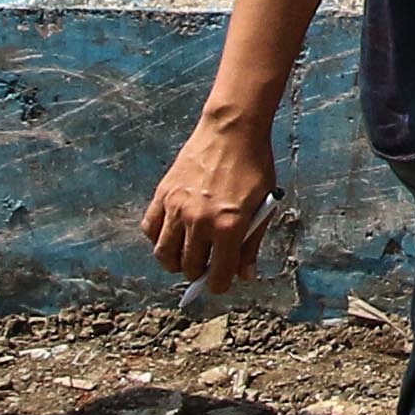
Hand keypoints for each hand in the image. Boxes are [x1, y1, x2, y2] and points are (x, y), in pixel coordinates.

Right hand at [142, 117, 278, 290]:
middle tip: (207, 265)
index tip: (221, 282)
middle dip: (199, 274)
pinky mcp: (163, 194)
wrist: (232, 130)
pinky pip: (150, 229)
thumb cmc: (253, 168)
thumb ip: (252, 244)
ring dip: (176, 262)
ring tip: (187, 255)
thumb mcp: (264, 207)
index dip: (220, 284)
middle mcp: (199, 221)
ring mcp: (177, 208)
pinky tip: (172, 235)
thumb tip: (245, 276)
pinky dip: (158, 239)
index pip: (218, 276)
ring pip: (165, 254)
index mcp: (228, 227)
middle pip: (189, 268)